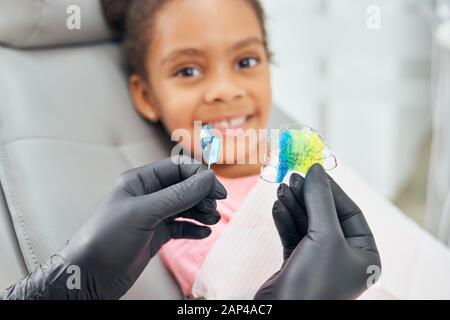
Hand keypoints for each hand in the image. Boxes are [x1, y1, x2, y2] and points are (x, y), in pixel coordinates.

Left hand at [1, 156, 226, 299]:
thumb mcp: (144, 212)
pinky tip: (203, 233)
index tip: (215, 188)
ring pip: (185, 207)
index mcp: (140, 181)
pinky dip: (194, 228)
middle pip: (184, 187)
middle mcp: (148, 195)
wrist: (89, 276)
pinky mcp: (156, 235)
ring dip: (201, 211)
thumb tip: (208, 178)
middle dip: (202, 194)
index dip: (198, 176)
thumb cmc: (107, 238)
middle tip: (215, 206)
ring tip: (211, 220)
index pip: (177, 168)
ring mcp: (153, 216)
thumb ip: (178, 195)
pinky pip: (181, 226)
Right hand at [255, 164, 380, 299]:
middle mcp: (344, 257)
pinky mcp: (298, 264)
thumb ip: (321, 200)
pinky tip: (277, 207)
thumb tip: (316, 169)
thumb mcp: (324, 235)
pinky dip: (285, 220)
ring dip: (294, 206)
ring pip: (307, 224)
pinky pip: (293, 235)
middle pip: (326, 216)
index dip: (332, 191)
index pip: (351, 212)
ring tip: (282, 190)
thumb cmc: (315, 281)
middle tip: (293, 177)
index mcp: (364, 255)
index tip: (313, 171)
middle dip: (309, 197)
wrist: (283, 315)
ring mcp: (320, 261)